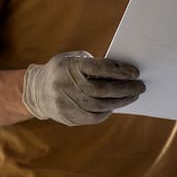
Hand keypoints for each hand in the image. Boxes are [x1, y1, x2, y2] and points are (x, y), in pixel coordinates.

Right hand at [21, 51, 145, 125]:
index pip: (99, 68)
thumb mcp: (74, 59)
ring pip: (100, 106)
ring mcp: (65, 103)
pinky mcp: (68, 117)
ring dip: (121, 101)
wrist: (35, 91)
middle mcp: (66, 85)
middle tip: (140, 86)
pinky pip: (93, 117)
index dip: (119, 71)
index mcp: (69, 66)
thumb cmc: (64, 70)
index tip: (135, 72)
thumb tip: (123, 71)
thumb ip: (95, 64)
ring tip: (133, 96)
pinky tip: (116, 105)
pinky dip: (108, 111)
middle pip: (102, 90)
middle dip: (125, 88)